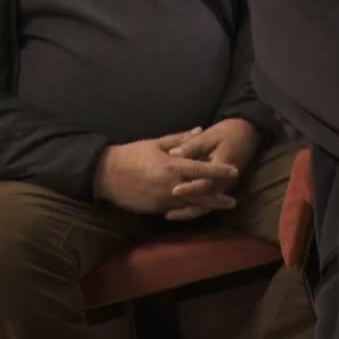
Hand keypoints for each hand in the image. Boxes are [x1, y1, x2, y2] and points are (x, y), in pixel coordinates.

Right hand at [94, 135, 239, 216]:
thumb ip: (181, 139)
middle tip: (233, 201)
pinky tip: (196, 208)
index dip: (220, 171)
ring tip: (220, 205)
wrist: (104, 175)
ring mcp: (162, 199)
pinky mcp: (154, 208)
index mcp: (172, 166)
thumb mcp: (156, 143)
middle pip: (201, 194)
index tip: (235, 171)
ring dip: (205, 205)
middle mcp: (170, 185)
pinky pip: (175, 209)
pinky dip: (186, 208)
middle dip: (218, 198)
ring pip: (190, 205)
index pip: (202, 169)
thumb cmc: (131, 155)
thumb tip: (200, 130)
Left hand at [164, 119, 261, 219]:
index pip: (207, 183)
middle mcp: (226, 180)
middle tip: (167, 213)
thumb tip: (172, 153)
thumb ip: (192, 145)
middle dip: (188, 208)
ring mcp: (225, 185)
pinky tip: (178, 209)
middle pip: (208, 200)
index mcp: (224, 166)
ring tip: (169, 215)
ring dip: (190, 211)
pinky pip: (208, 200)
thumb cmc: (228, 132)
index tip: (174, 191)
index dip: (191, 188)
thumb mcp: (210, 135)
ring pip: (208, 204)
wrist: (248, 133)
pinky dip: (194, 206)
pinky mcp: (221, 186)